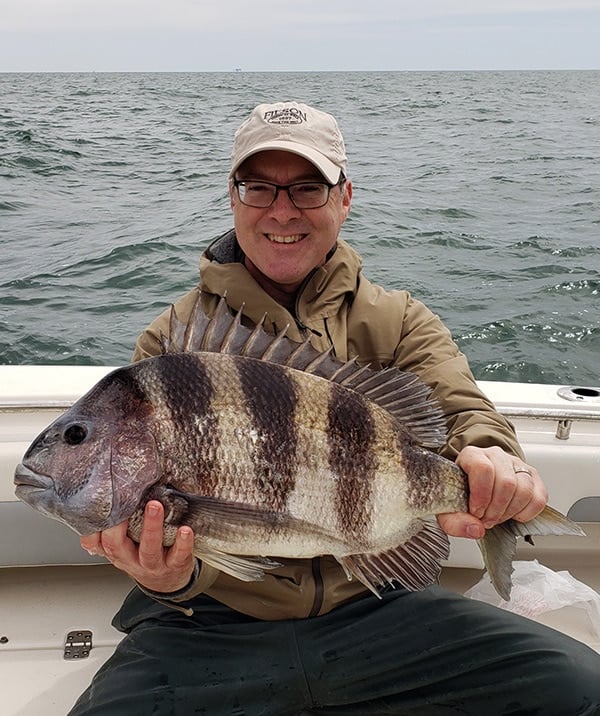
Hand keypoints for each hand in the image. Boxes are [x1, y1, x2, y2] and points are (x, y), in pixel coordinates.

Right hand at [80, 500, 195, 592]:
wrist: (166, 582)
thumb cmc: (143, 556)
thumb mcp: (124, 546)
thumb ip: (114, 527)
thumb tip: (109, 493)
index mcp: (115, 551)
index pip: (95, 542)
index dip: (94, 527)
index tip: (102, 505)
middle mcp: (130, 559)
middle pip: (117, 545)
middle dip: (119, 525)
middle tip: (127, 501)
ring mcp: (153, 564)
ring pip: (149, 549)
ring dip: (151, 527)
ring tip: (155, 506)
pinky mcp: (175, 564)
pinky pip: (178, 555)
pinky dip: (182, 543)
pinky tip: (185, 530)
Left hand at [438, 446, 547, 539]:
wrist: (471, 487)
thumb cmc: (458, 493)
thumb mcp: (446, 509)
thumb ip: (453, 521)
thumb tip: (475, 529)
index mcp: (471, 455)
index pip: (483, 469)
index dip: (481, 495)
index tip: (476, 512)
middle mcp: (495, 456)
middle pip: (506, 482)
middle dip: (496, 509)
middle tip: (486, 520)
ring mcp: (516, 464)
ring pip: (524, 489)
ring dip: (510, 511)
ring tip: (497, 517)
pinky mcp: (532, 477)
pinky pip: (539, 498)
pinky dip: (526, 513)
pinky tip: (512, 514)